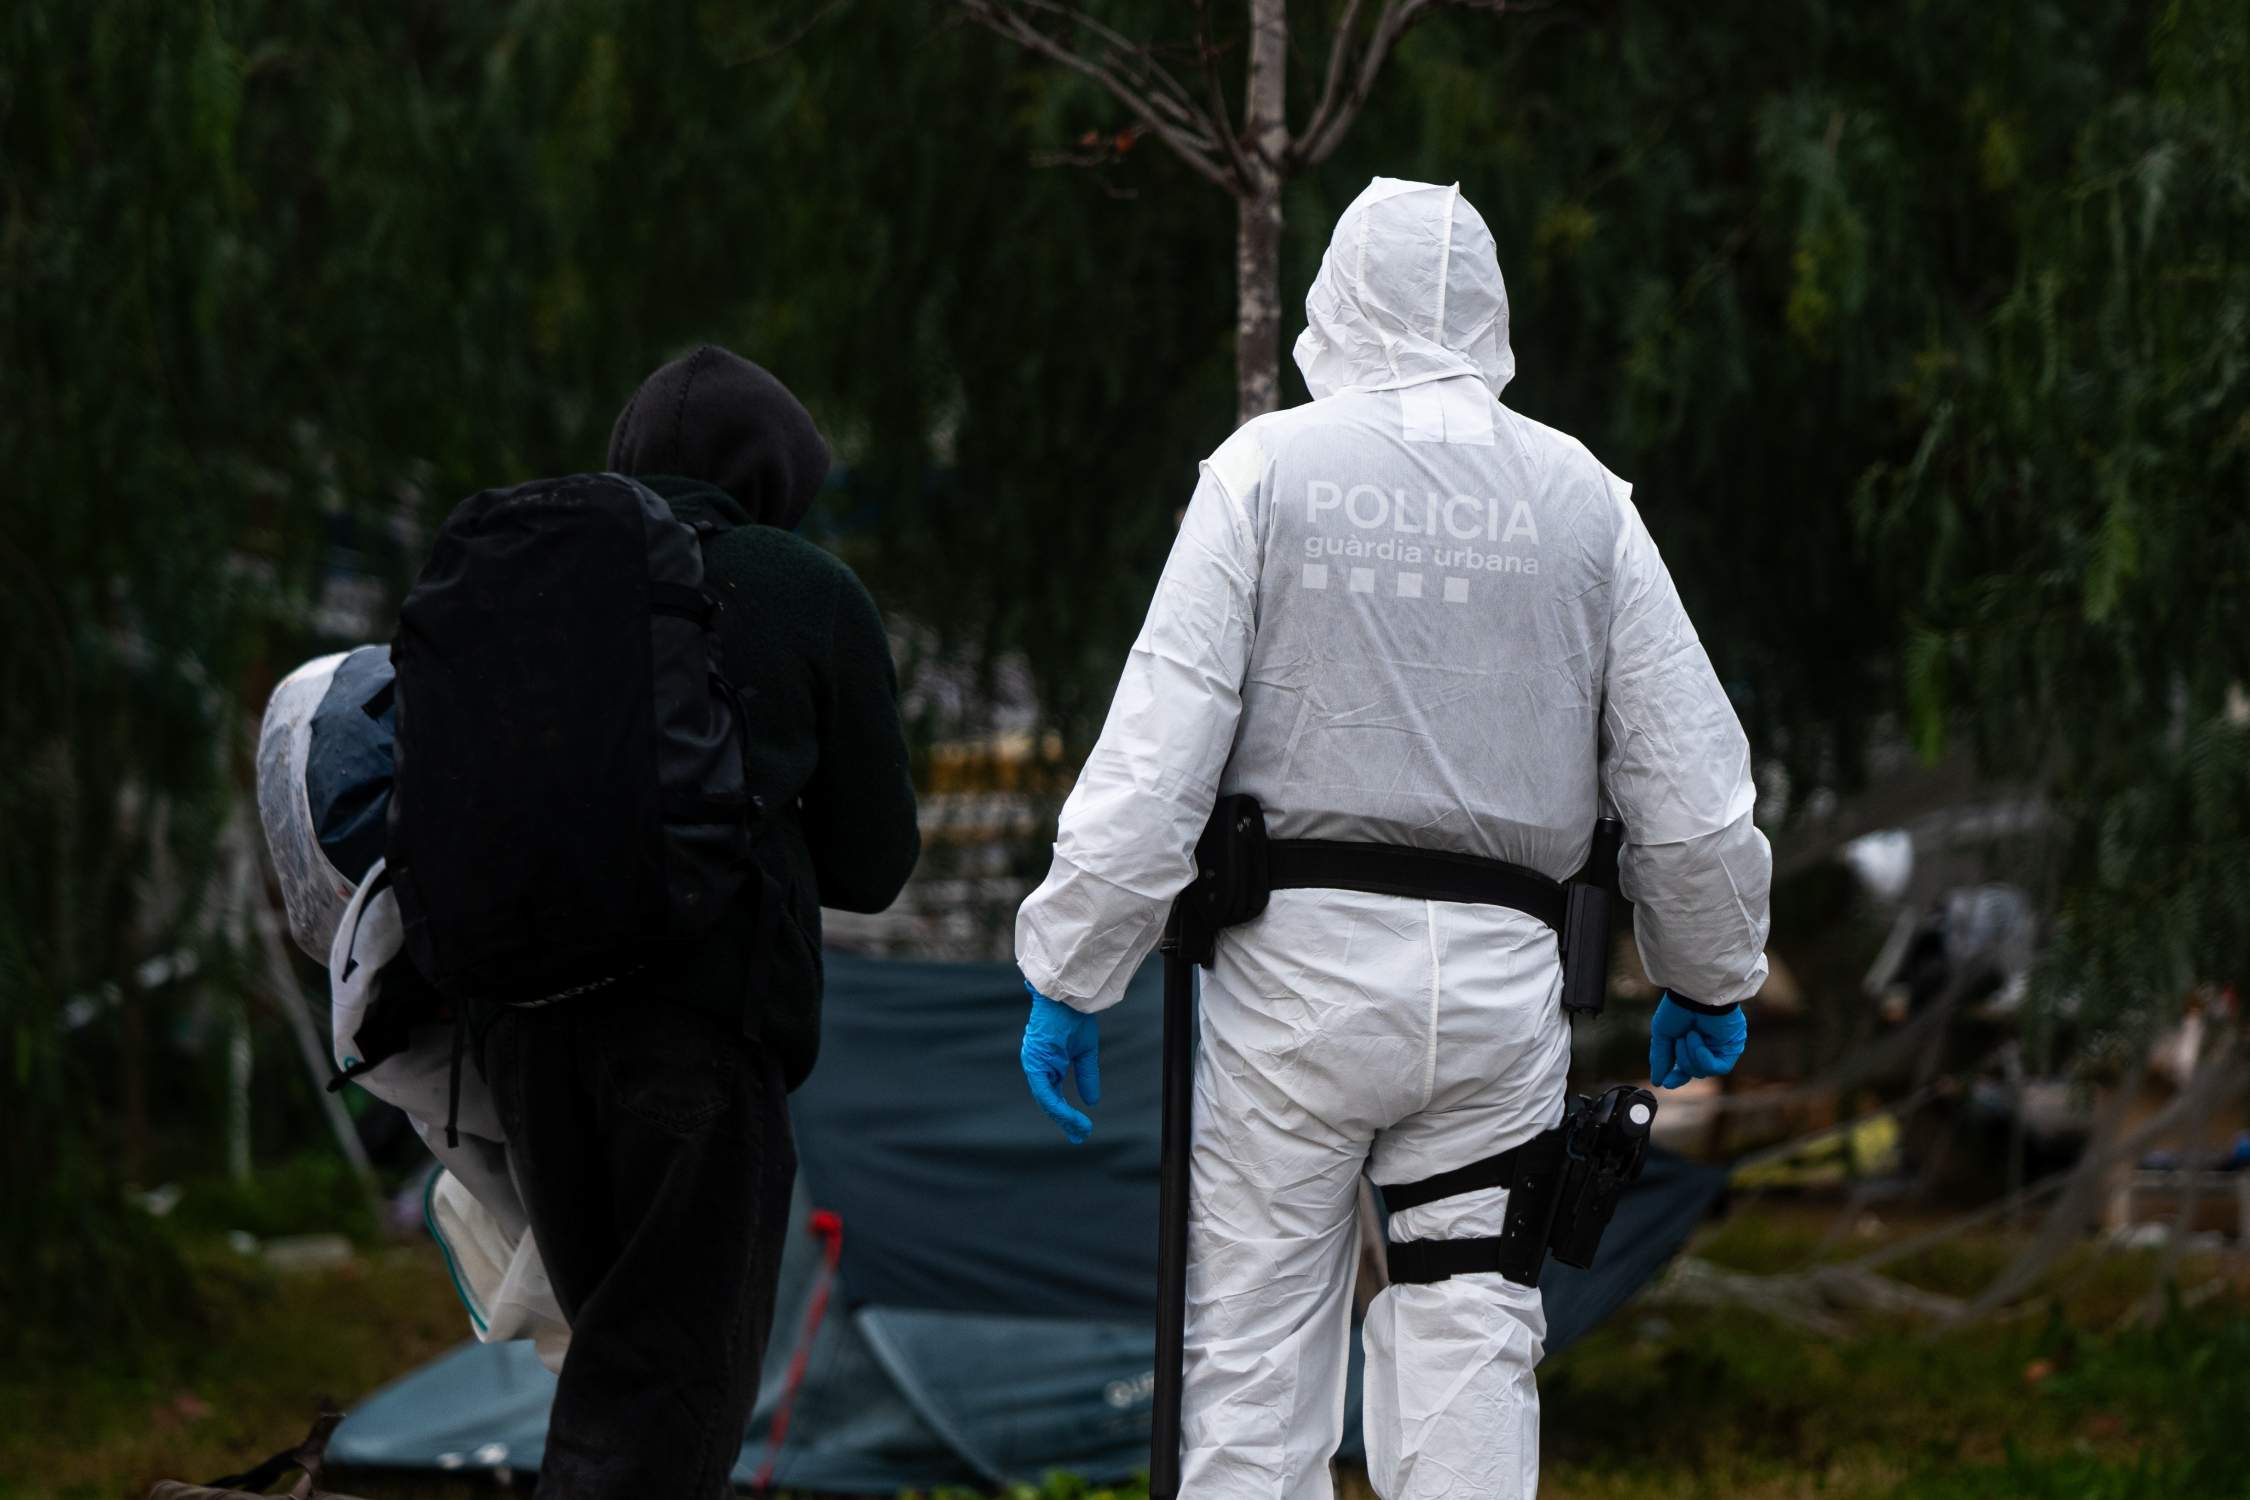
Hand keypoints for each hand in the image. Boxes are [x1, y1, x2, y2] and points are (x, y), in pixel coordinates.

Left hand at [1020, 981, 1101, 1143]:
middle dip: (1065, 1121)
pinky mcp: (1035, 1063)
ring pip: (1046, 1100)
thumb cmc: (1074, 1017)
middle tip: (1079, 1137)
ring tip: (1079, 1131)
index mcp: (1046, 1062)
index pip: (1053, 1094)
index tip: (1080, 1128)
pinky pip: (1045, 1091)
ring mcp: (1034, 1065)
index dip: (1066, 1113)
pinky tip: (1069, 1117)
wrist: (1067, 997)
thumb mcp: (1084, 1052)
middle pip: (1049, 1101)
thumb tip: (1091, 1102)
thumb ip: (1086, 1076)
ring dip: (1063, 1118)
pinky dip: (1057, 1106)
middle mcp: (1037, 1065)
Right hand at [1649, 992, 1747, 1088]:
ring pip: (1703, 1071)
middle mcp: (1709, 1046)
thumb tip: (1657, 1081)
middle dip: (1682, 1060)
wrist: (1694, 994)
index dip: (1676, 1077)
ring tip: (1688, 1034)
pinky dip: (1702, 1057)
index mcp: (1693, 1042)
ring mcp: (1721, 1048)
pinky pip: (1717, 1068)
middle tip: (1678, 1041)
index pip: (1686, 1067)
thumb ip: (1660, 1058)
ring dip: (1689, 1055)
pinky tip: (1696, 1039)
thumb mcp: (1663, 1034)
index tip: (1665, 1082)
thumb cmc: (1679, 1008)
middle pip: (1694, 1071)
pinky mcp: (1732, 1048)